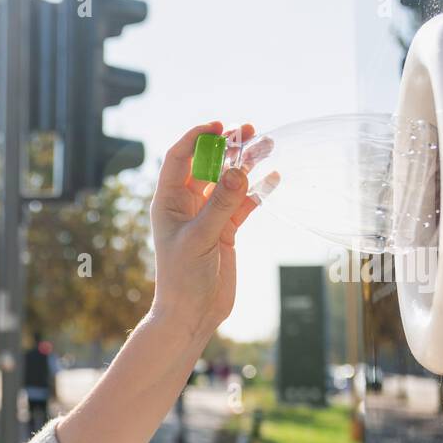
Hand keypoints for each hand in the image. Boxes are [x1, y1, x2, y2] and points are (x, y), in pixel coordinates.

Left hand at [149, 121, 273, 336]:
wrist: (191, 315)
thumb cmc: (182, 279)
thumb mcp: (200, 239)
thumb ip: (221, 206)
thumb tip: (239, 171)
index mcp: (168, 202)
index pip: (179, 158)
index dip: (197, 138)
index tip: (219, 127)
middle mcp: (186, 205)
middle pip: (208, 165)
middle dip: (228, 147)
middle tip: (250, 130)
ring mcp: (208, 217)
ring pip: (229, 182)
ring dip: (246, 164)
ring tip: (268, 145)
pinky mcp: (225, 231)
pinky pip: (243, 204)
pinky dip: (257, 191)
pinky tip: (274, 177)